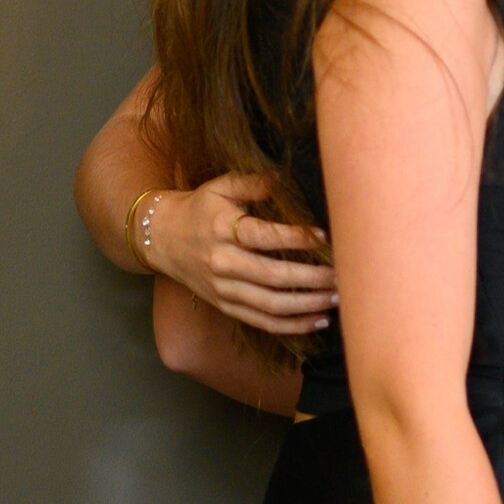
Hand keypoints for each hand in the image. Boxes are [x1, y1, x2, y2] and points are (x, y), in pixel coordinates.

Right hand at [141, 172, 336, 334]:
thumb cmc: (199, 208)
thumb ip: (252, 182)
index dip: (296, 238)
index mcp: (222, 230)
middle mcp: (222, 263)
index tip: (325, 237)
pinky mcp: (225, 306)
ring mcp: (223, 289)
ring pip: (270, 305)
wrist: (161, 238)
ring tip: (336, 299)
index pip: (264, 237)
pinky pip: (261, 321)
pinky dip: (291, 326)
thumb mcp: (220, 186)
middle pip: (272, 277)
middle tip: (342, 275)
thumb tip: (284, 177)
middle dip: (311, 278)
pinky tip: (317, 320)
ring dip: (307, 305)